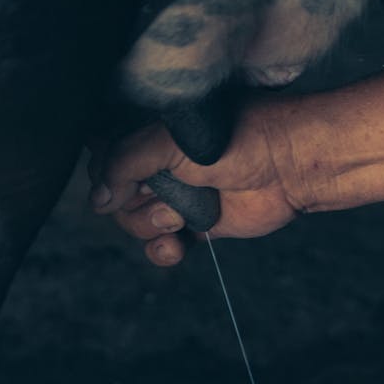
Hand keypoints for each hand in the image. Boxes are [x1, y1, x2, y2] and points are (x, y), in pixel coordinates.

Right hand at [88, 100, 300, 265]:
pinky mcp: (195, 224)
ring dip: (152, 226)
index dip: (105, 173)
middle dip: (134, 205)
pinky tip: (178, 246)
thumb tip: (96, 200)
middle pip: (115, 196)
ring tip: (181, 218)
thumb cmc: (236, 139)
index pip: (100, 155)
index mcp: (146, 131)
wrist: (287, 168)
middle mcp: (157, 163)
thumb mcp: (170, 142)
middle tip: (164, 197)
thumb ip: (125, 163)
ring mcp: (175, 194)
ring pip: (136, 223)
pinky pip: (162, 247)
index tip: (124, 178)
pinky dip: (164, 251)